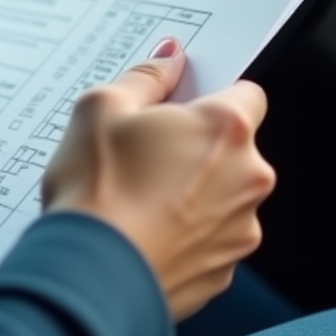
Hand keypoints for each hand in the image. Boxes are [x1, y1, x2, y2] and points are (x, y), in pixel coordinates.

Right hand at [42, 38, 275, 319]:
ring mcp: (239, 229)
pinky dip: (186, 235)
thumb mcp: (102, 107)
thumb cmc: (96, 191)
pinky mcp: (223, 271)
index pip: (247, 94)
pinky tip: (146, 231)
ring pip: (224, 197)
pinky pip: (210, 240)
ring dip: (195, 194)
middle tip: (147, 154)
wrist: (87, 277)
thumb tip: (168, 58)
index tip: (183, 107)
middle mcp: (247, 178)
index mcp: (226, 129)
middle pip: (235, 149)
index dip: (212, 98)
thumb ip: (147, 77)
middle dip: (199, 148)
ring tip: (139, 198)